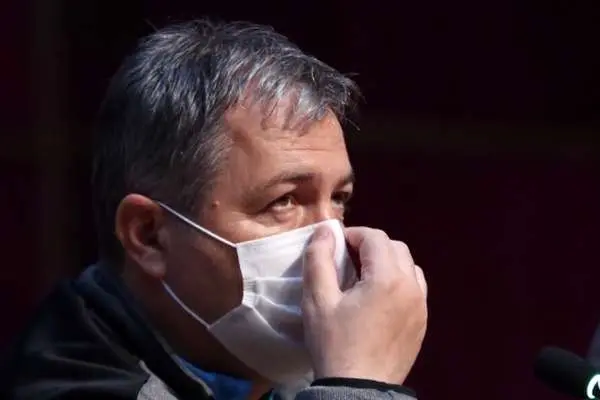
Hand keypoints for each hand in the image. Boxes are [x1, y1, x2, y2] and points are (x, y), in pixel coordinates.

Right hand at [302, 226, 427, 384]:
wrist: (358, 390)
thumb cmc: (335, 343)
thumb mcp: (317, 300)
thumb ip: (319, 259)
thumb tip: (325, 230)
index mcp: (388, 278)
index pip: (375, 237)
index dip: (353, 235)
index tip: (335, 247)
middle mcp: (412, 287)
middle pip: (395, 247)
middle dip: (370, 246)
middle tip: (346, 261)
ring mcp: (421, 305)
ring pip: (409, 266)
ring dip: (387, 262)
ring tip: (363, 279)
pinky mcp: (422, 322)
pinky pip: (415, 288)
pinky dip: (398, 281)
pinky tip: (379, 298)